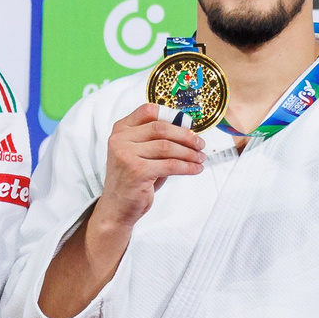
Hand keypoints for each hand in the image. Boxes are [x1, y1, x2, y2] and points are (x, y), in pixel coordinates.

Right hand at [93, 102, 204, 241]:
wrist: (118, 207)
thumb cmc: (133, 179)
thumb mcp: (141, 154)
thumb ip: (156, 140)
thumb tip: (188, 132)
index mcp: (121, 129)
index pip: (148, 110)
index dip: (172, 115)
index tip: (188, 124)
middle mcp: (120, 139)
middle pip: (161, 128)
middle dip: (185, 136)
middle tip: (200, 144)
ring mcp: (126, 154)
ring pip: (167, 146)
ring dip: (189, 153)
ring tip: (200, 158)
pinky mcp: (137, 171)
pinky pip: (170, 165)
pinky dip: (187, 166)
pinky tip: (195, 169)